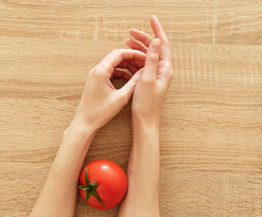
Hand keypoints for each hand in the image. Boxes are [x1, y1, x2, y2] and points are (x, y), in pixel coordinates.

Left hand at [72, 49, 145, 132]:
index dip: (134, 54)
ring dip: (125, 65)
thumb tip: (144, 72)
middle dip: (131, 58)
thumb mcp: (121, 97)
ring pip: (112, 63)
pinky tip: (128, 79)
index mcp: (101, 71)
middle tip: (143, 62)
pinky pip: (109, 71)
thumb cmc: (100, 112)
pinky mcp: (95, 81)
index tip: (145, 58)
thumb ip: (134, 82)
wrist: (85, 122)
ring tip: (138, 70)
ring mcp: (94, 75)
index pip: (120, 53)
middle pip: (116, 56)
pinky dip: (119, 72)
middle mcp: (96, 70)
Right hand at [126, 15, 172, 130]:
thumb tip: (156, 41)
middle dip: (143, 38)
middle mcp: (162, 71)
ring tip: (126, 42)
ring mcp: (155, 76)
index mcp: (165, 69)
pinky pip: (141, 66)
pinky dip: (134, 59)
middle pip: (154, 48)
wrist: (145, 123)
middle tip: (130, 32)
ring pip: (146, 57)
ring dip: (137, 48)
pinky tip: (125, 58)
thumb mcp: (146, 80)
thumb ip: (151, 60)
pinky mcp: (148, 82)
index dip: (157, 30)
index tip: (151, 18)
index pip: (163, 44)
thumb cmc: (146, 105)